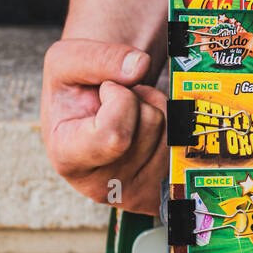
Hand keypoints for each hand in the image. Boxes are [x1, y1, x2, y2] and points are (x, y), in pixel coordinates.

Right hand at [41, 38, 167, 215]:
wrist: (95, 102)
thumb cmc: (77, 86)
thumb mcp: (67, 59)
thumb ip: (97, 58)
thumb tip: (139, 67)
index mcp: (68, 159)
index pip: (115, 136)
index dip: (120, 98)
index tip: (106, 89)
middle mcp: (100, 186)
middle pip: (150, 126)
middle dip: (141, 99)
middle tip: (119, 100)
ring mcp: (134, 194)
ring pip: (172, 132)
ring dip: (157, 109)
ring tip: (131, 113)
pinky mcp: (160, 192)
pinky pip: (185, 146)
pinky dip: (172, 126)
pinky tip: (146, 129)